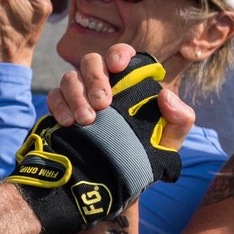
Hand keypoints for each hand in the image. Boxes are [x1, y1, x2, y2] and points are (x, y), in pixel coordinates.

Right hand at [4, 46, 189, 233]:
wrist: (119, 180)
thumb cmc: (148, 153)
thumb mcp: (170, 139)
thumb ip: (180, 118)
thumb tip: (166, 96)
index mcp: (129, 81)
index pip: (121, 54)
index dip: (118, 53)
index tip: (118, 67)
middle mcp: (103, 83)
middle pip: (91, 62)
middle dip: (95, 78)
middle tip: (103, 103)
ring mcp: (80, 95)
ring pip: (70, 78)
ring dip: (76, 95)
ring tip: (87, 120)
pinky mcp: (62, 109)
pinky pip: (54, 97)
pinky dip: (58, 106)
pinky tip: (67, 122)